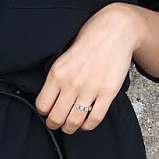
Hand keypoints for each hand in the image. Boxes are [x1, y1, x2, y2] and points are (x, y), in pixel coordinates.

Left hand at [34, 3, 141, 132]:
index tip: (47, 112)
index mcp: (57, 73)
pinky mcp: (108, 92)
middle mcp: (72, 83)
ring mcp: (90, 89)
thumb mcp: (64, 54)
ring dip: (70, 128)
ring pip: (74, 121)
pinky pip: (95, 118)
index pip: (42, 105)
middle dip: (55, 124)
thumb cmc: (90, 38)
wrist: (116, 29)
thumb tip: (50, 96)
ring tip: (70, 126)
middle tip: (57, 123)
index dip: (44, 113)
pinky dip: (88, 126)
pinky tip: (86, 123)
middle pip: (56, 117)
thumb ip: (57, 75)